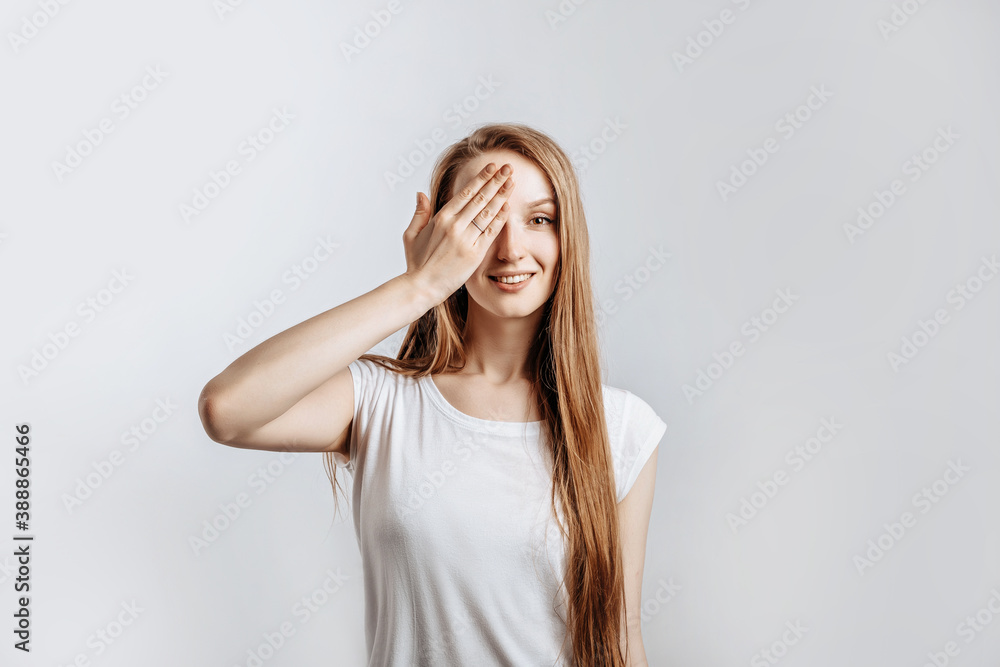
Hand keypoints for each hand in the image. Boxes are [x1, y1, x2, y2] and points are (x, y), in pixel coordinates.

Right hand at [403, 162, 514, 304]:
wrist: (422, 287)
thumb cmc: (417, 263)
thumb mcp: (411, 235)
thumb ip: (419, 213)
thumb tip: (420, 193)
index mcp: (441, 218)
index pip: (466, 193)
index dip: (481, 178)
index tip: (492, 168)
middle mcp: (454, 225)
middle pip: (480, 198)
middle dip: (496, 181)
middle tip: (508, 168)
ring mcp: (465, 239)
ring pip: (487, 212)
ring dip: (501, 195)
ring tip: (511, 182)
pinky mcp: (474, 254)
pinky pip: (490, 232)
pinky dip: (500, 218)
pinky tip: (508, 206)